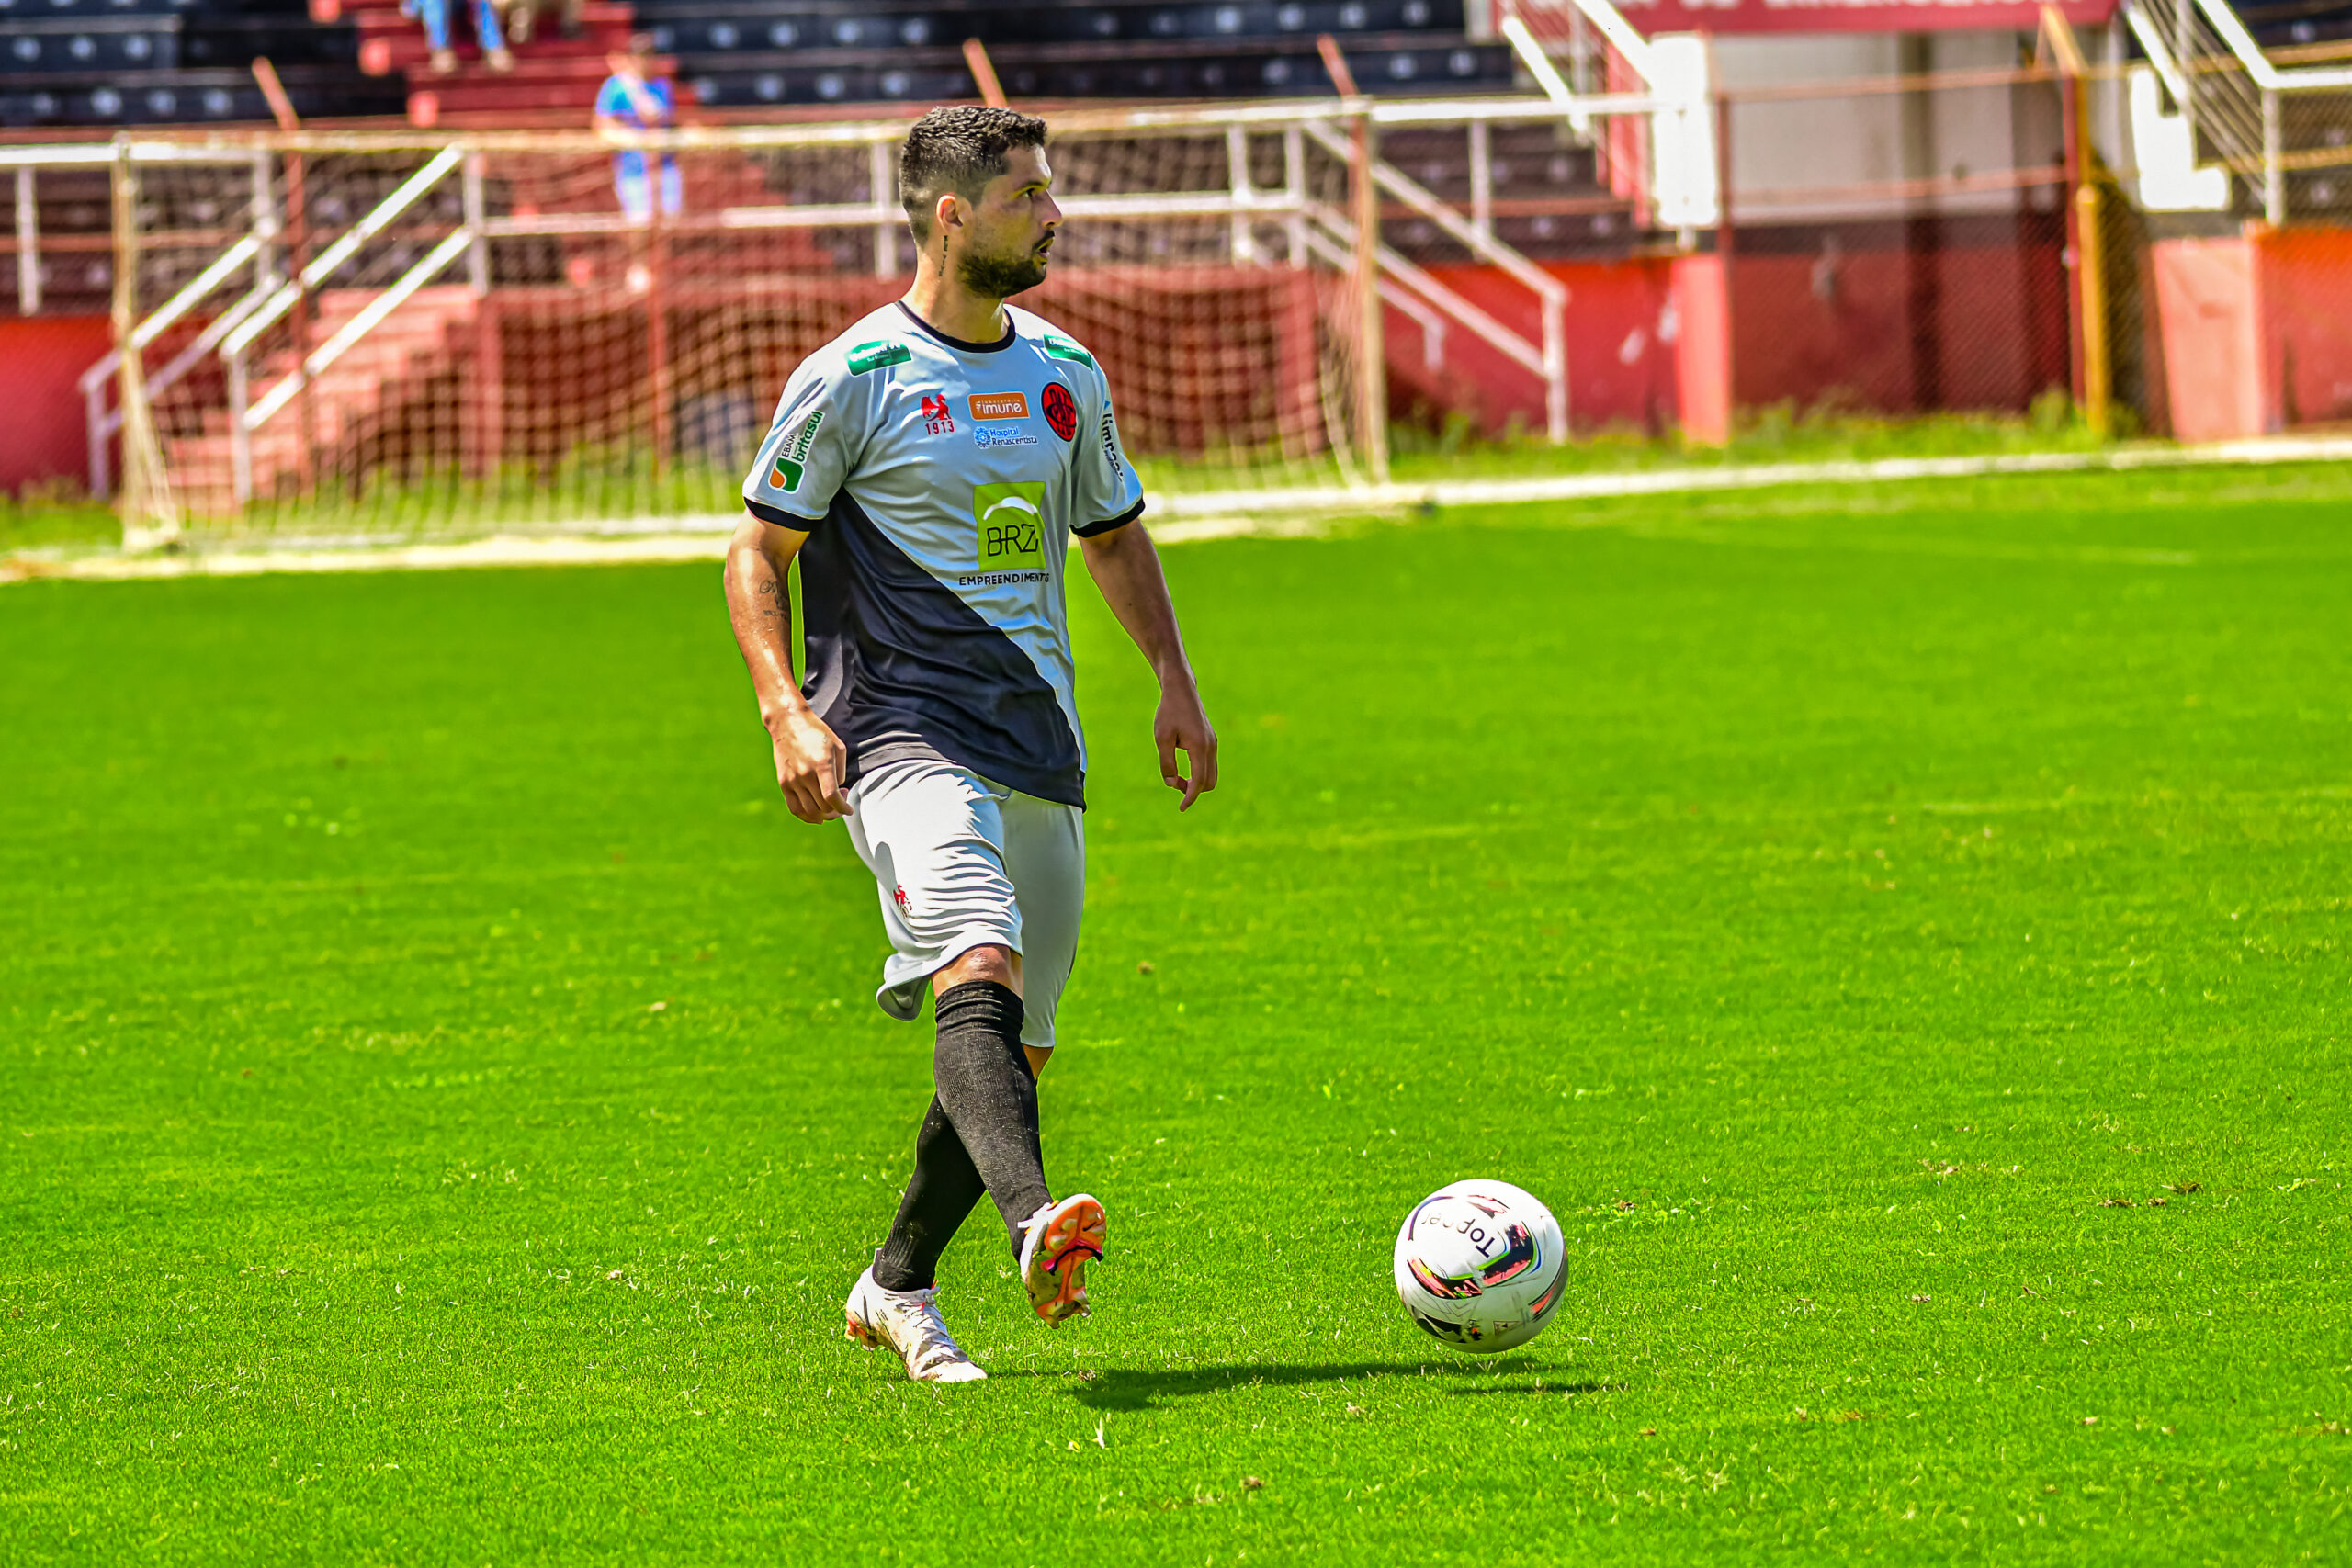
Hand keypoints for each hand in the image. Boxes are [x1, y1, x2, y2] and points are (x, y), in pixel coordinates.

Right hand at [768, 705, 851, 822]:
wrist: (788, 723)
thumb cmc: (817, 733)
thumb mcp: (837, 747)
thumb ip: (840, 772)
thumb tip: (838, 792)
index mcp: (822, 764)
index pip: (832, 797)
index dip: (843, 808)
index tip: (849, 809)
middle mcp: (805, 774)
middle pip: (822, 806)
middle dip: (836, 810)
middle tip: (841, 798)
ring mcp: (792, 780)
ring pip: (809, 811)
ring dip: (823, 815)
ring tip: (829, 807)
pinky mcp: (783, 782)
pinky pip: (794, 808)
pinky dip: (806, 816)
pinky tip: (816, 814)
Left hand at [1154, 683, 1217, 810]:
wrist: (1181, 690)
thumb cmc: (1169, 713)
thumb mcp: (1162, 739)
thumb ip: (1167, 764)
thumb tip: (1172, 784)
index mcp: (1200, 748)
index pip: (1199, 782)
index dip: (1190, 798)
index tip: (1181, 808)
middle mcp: (1211, 747)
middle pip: (1209, 782)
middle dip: (1193, 790)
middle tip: (1174, 783)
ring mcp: (1213, 744)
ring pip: (1211, 775)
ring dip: (1197, 782)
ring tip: (1178, 777)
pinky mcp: (1211, 741)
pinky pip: (1209, 765)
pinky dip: (1199, 773)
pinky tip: (1184, 768)